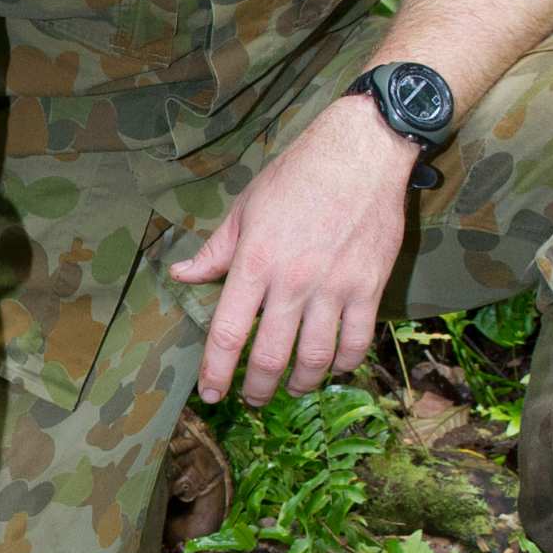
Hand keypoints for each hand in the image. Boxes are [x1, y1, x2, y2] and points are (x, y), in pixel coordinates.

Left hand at [170, 98, 415, 405]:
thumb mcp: (246, 207)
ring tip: (293, 389)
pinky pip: (356, 341)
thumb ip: (216, 249)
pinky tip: (334, 367)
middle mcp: (293, 281)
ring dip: (301, 384)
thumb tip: (182, 274)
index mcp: (255, 262)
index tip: (211, 394)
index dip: (215, 371)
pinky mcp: (370, 286)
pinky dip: (343, 363)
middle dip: (256, 388)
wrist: (362, 151)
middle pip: (270, 356)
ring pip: (315, 358)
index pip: (228, 332)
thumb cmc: (298, 175)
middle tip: (252, 400)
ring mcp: (335, 286)